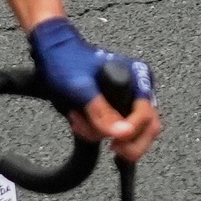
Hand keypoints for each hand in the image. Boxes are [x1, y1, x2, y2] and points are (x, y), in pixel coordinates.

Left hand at [26, 16, 160, 162]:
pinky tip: (80, 122)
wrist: (51, 52)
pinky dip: (95, 132)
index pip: (147, 116)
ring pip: (130, 133)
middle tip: (111, 148)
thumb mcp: (81, 88)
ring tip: (79, 122)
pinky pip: (114, 131)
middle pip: (148, 128)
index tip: (114, 142)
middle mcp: (137, 90)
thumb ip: (102, 111)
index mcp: (138, 79)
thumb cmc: (67, 61)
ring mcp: (126, 100)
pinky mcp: (113, 108)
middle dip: (126, 141)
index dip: (132, 131)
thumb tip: (123, 133)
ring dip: (103, 134)